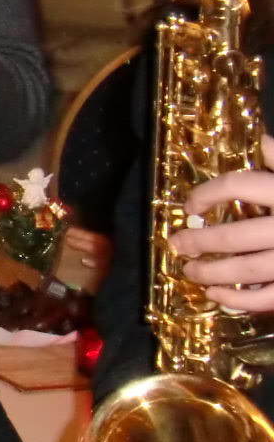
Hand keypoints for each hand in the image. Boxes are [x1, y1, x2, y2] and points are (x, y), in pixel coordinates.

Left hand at [173, 134, 273, 311]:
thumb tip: (263, 141)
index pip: (241, 185)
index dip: (208, 193)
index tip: (189, 205)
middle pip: (237, 234)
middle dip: (200, 240)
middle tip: (176, 243)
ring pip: (248, 270)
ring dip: (212, 272)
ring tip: (189, 270)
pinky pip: (268, 297)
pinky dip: (239, 300)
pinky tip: (217, 296)